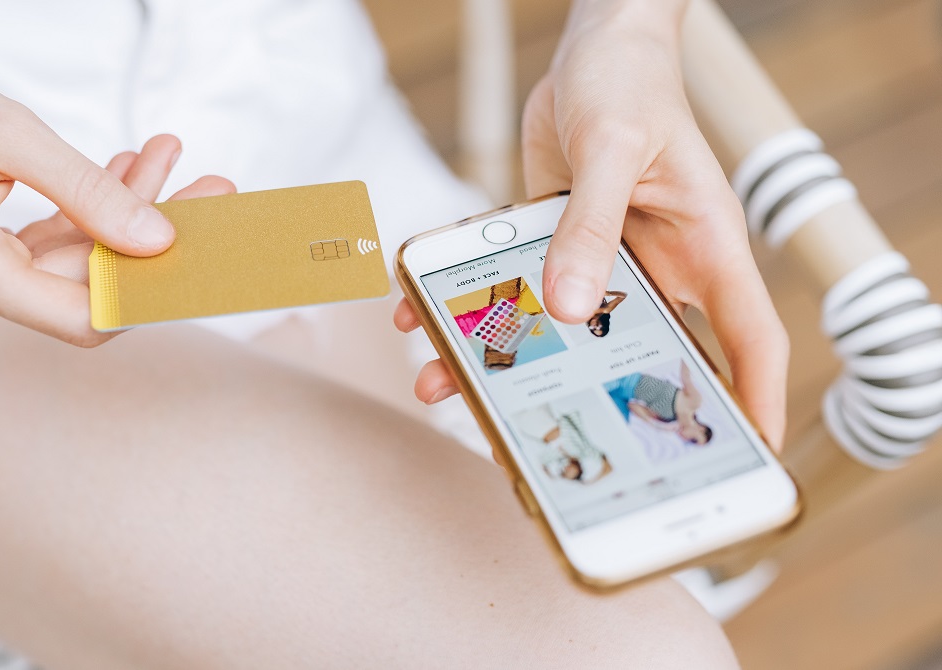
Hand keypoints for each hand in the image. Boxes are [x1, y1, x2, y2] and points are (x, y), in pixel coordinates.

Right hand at [0, 19, 232, 345]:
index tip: (206, 250)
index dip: (150, 290)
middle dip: (146, 234)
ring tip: (165, 159)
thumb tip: (160, 242)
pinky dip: (82, 214)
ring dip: (119, 214)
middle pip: (82, 286)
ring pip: (68, 264)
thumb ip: (91, 194)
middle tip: (209, 187)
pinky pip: (41, 248)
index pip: (84, 316)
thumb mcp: (11, 134)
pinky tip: (124, 171)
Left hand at [394, 1, 787, 447]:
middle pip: (636, 353)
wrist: (593, 47)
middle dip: (590, 400)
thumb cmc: (630, 82)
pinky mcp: (555, 244)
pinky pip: (512, 287)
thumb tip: (570, 307)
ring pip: (559, 330)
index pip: (748, 341)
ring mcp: (604, 259)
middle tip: (543, 443)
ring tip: (444, 384)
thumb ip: (590, 226)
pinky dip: (468, 304)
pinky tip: (418, 313)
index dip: (751, 403)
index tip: (743, 457)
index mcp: (704, 248)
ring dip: (501, 359)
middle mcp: (658, 265)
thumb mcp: (612, 147)